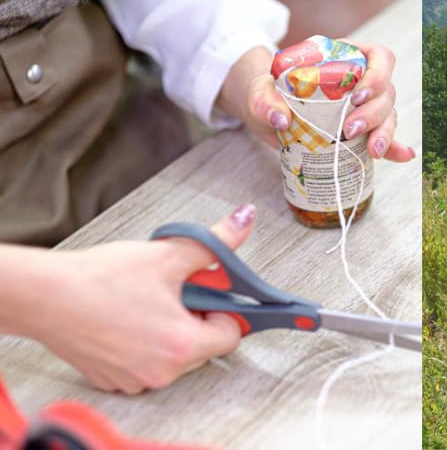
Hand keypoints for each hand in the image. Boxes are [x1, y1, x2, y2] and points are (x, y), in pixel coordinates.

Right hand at [21, 205, 255, 393]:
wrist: (47, 296)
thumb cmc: (104, 278)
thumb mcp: (170, 253)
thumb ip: (216, 241)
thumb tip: (244, 221)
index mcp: (181, 345)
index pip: (231, 336)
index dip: (225, 308)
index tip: (211, 290)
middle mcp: (160, 372)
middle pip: (204, 347)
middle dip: (198, 316)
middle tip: (178, 289)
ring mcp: (134, 379)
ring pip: (174, 355)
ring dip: (172, 329)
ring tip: (150, 299)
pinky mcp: (113, 379)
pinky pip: (147, 362)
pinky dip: (146, 341)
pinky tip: (129, 315)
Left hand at [227, 41, 413, 161]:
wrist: (263, 109)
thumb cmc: (265, 90)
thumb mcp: (259, 90)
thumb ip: (264, 99)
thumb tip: (281, 119)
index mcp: (346, 57)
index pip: (379, 57)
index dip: (377, 76)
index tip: (358, 96)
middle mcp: (360, 79)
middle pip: (386, 91)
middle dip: (375, 112)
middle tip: (350, 130)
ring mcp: (362, 105)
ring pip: (388, 114)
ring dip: (384, 132)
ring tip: (372, 151)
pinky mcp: (359, 130)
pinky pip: (382, 136)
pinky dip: (393, 147)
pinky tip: (401, 156)